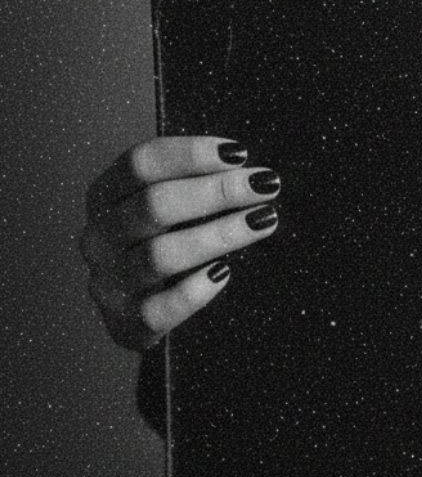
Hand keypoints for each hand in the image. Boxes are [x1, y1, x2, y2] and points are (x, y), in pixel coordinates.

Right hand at [79, 136, 280, 351]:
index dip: (190, 154)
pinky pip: (162, 307)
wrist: (145, 311)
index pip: (139, 164)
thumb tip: (254, 172)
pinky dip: (195, 290)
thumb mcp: (172, 207)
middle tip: (265, 185)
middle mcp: (100, 237)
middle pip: (154, 205)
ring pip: (161, 255)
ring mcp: (109, 281)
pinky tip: (225, 273)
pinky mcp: (127, 322)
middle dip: (217, 191)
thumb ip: (197, 184)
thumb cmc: (168, 242)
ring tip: (264, 221)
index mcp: (106, 197)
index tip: (239, 153)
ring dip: (219, 235)